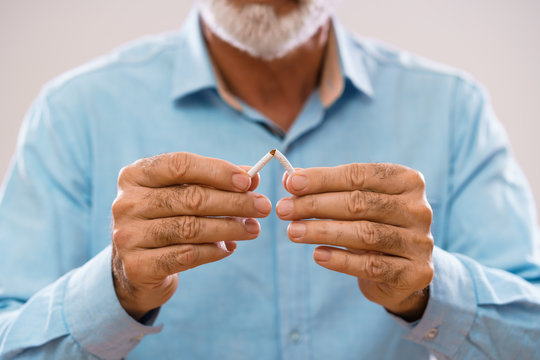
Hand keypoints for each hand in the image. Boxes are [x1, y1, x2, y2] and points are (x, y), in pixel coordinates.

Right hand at [111, 152, 271, 319]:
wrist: (137, 266)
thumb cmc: (167, 219)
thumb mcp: (184, 194)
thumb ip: (215, 183)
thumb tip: (253, 178)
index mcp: (136, 175)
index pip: (180, 165)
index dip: (217, 171)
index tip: (248, 181)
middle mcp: (126, 203)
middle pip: (190, 198)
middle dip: (233, 202)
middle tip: (262, 207)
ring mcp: (128, 236)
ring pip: (190, 228)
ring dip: (229, 228)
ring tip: (253, 229)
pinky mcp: (138, 266)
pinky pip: (186, 256)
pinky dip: (214, 251)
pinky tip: (230, 247)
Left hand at [276, 163, 433, 321]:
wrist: (401, 271)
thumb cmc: (372, 225)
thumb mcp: (355, 201)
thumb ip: (327, 188)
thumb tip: (290, 179)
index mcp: (407, 181)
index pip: (359, 175)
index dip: (322, 178)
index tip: (290, 183)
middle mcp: (419, 209)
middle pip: (359, 203)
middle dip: (315, 205)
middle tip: (284, 210)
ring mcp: (421, 241)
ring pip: (364, 234)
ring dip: (322, 231)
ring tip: (292, 232)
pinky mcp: (417, 272)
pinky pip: (371, 265)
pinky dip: (341, 260)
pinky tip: (318, 255)